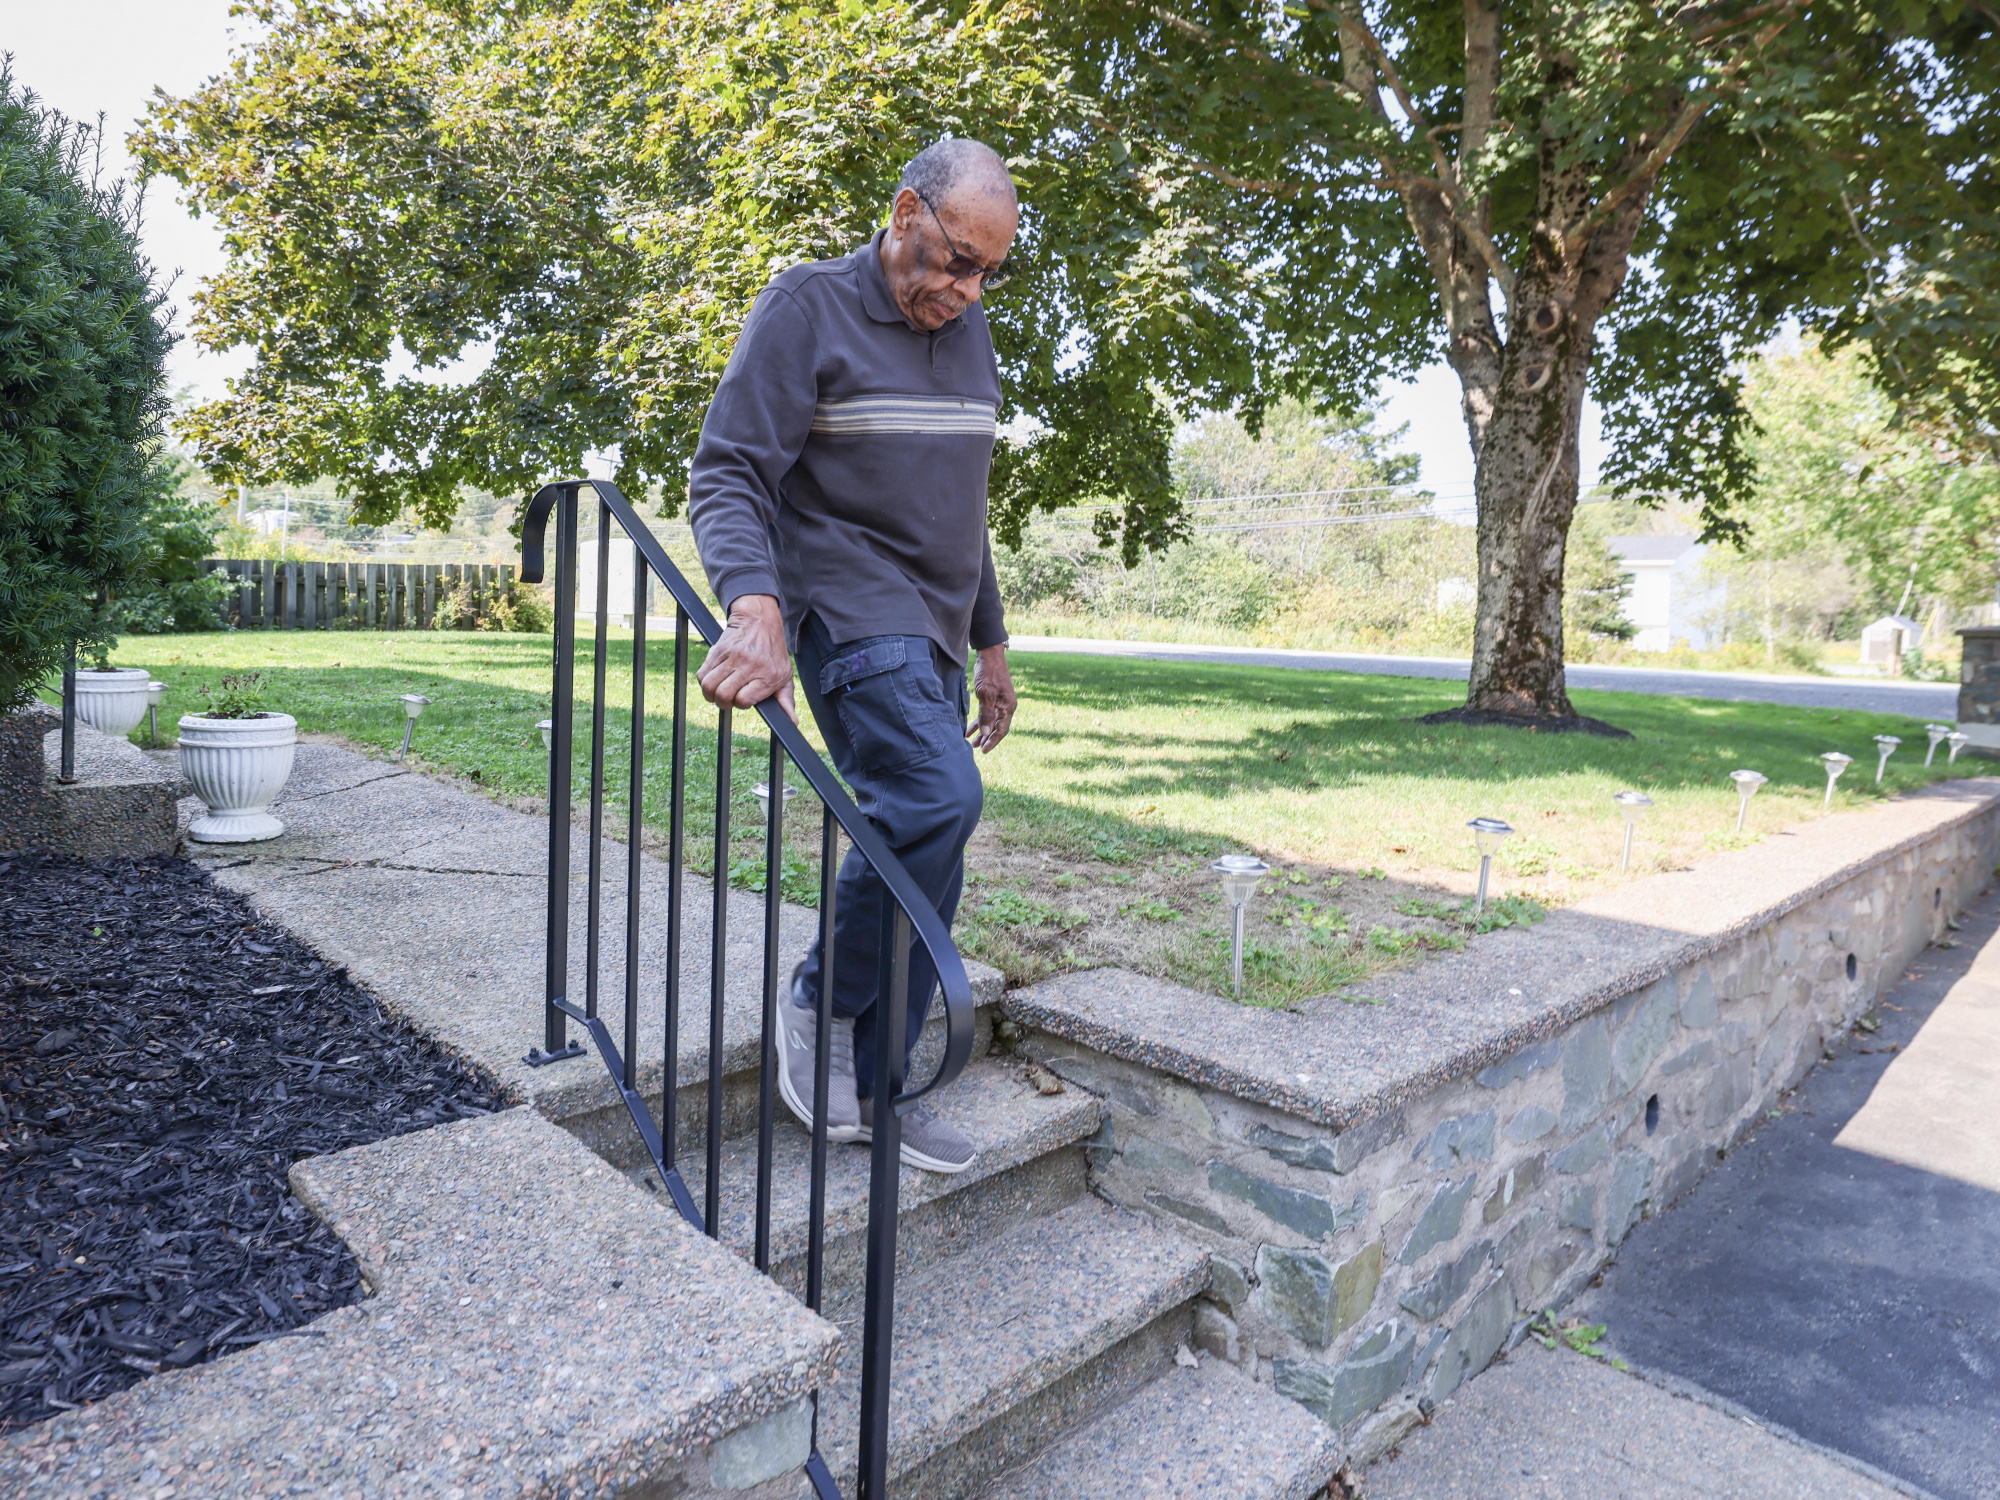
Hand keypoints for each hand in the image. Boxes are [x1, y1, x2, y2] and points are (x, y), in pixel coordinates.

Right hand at [696, 594, 796, 721]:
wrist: (760, 621)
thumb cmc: (773, 653)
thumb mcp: (785, 676)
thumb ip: (786, 701)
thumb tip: (792, 723)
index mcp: (768, 675)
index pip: (744, 700)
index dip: (740, 703)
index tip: (743, 699)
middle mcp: (750, 666)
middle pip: (724, 695)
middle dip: (723, 703)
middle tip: (728, 699)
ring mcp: (732, 657)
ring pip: (709, 686)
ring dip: (711, 694)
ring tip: (718, 692)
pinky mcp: (718, 651)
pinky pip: (702, 674)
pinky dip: (704, 682)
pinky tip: (714, 680)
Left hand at [967, 644, 1015, 752]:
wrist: (989, 655)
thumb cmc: (989, 673)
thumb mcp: (986, 694)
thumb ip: (986, 713)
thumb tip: (986, 732)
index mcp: (1008, 706)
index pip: (1002, 729)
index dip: (993, 741)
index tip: (984, 750)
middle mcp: (1006, 706)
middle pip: (997, 727)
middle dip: (987, 739)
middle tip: (977, 749)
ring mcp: (999, 702)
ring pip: (991, 722)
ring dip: (982, 733)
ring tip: (972, 743)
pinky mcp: (992, 698)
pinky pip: (986, 714)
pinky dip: (978, 722)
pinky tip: (969, 729)